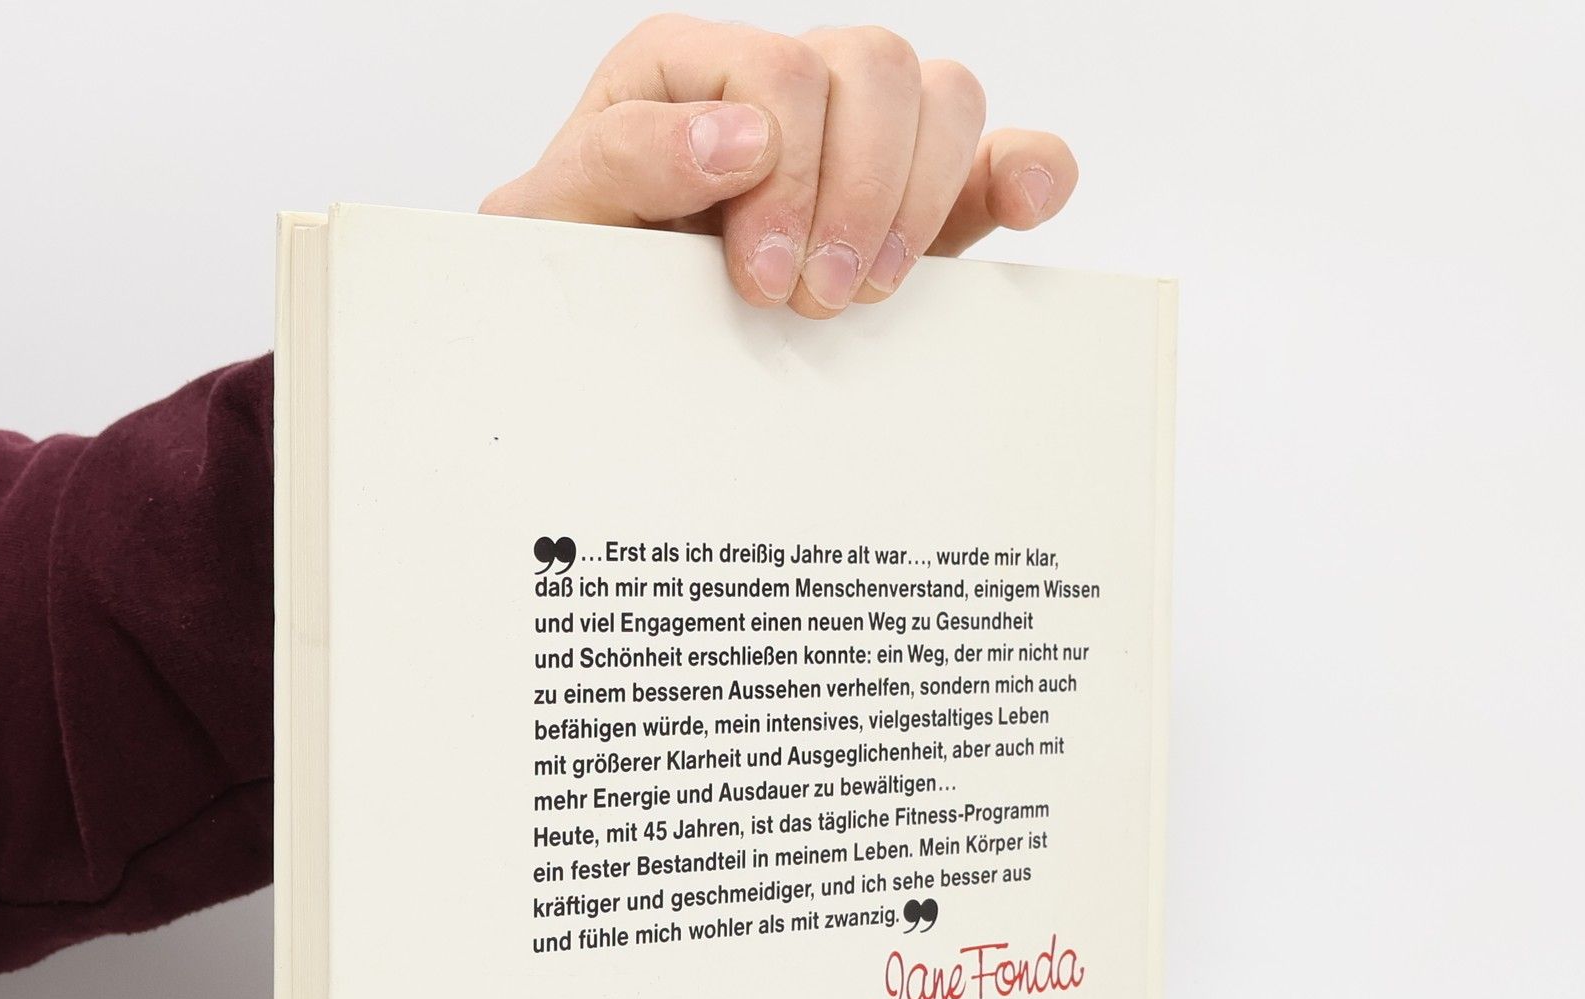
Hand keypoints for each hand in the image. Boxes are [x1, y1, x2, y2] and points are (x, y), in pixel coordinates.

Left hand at [479, 13, 1076, 318]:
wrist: (600, 346)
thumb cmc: (579, 274)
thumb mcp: (558, 218)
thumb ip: (625, 161)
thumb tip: (740, 135)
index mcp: (693, 71)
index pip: (781, 75)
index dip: (786, 175)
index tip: (760, 276)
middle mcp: (785, 89)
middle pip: (874, 67)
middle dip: (855, 194)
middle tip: (811, 299)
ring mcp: (856, 143)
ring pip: (942, 99)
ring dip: (918, 201)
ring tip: (864, 295)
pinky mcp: (913, 206)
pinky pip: (1001, 156)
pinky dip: (1026, 173)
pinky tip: (1023, 209)